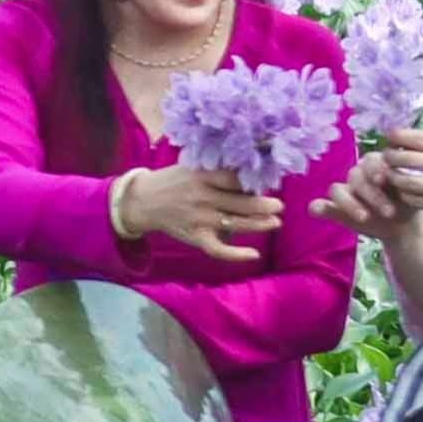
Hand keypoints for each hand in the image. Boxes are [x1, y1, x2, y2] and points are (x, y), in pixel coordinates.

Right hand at [112, 162, 280, 260]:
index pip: (236, 179)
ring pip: (236, 224)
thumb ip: (218, 170)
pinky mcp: (195, 237)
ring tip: (275, 222)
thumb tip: (250, 170)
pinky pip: (218, 249)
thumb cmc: (173, 181)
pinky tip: (253, 254)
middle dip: (265, 205)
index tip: (269, 182)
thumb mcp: (193, 167)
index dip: (255, 182)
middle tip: (279, 205)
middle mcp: (202, 197)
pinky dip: (236, 254)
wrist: (143, 200)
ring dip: (259, 224)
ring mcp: (199, 219)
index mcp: (203, 176)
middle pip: (241, 202)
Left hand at [361, 127, 422, 234]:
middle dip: (392, 157)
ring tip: (388, 174)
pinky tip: (401, 191)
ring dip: (395, 178)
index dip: (401, 136)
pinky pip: (420, 202)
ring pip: (413, 184)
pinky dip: (406, 195)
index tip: (389, 135)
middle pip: (413, 160)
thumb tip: (405, 135)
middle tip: (384, 156)